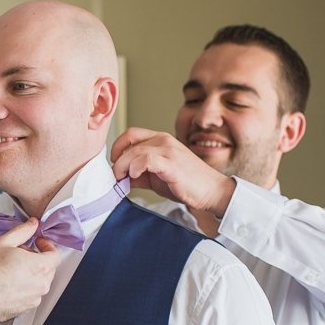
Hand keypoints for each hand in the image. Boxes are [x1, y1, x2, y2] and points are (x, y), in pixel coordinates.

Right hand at [0, 218, 59, 324]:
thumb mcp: (4, 243)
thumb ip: (23, 231)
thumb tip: (33, 224)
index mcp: (40, 267)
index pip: (55, 255)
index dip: (47, 246)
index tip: (37, 242)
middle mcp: (41, 285)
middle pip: (49, 269)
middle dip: (38, 258)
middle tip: (20, 254)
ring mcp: (34, 299)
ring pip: (40, 282)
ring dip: (31, 273)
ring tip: (12, 268)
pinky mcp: (26, 308)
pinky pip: (31, 294)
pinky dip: (25, 287)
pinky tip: (9, 283)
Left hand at [110, 127, 236, 217]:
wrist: (211, 191)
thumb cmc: (185, 183)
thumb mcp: (156, 177)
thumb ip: (138, 174)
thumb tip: (119, 178)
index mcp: (161, 139)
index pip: (132, 133)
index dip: (118, 146)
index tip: (114, 162)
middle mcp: (165, 140)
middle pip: (130, 141)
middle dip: (117, 160)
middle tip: (115, 176)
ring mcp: (169, 151)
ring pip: (136, 151)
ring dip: (123, 166)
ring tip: (123, 179)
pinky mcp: (172, 164)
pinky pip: (147, 159)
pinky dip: (135, 168)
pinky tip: (135, 177)